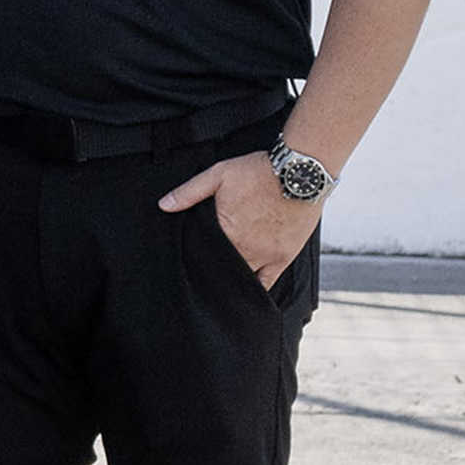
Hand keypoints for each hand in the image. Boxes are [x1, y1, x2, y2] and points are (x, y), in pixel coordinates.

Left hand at [159, 151, 320, 286]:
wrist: (300, 173)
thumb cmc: (259, 171)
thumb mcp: (218, 174)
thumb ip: (189, 192)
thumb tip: (164, 205)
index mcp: (225, 229)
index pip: (202, 252)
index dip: (193, 257)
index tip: (185, 261)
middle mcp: (244, 247)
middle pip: (220, 266)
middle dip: (210, 268)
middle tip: (201, 271)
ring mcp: (265, 255)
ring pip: (241, 277)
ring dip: (229, 278)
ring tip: (219, 281)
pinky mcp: (283, 257)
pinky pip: (267, 282)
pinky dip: (255, 289)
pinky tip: (244, 292)